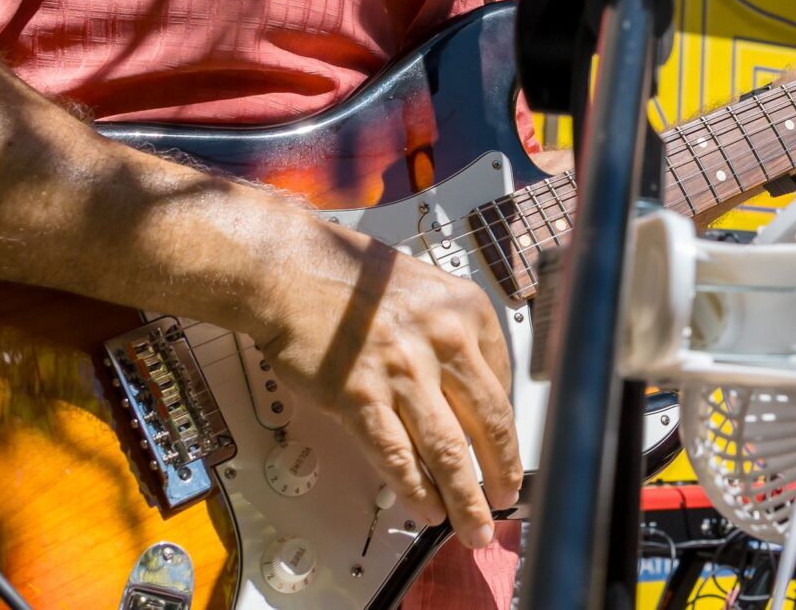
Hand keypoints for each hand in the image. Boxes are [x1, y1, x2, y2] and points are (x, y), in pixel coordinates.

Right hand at [259, 223, 520, 547]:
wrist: (289, 272)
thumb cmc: (348, 277)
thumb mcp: (427, 290)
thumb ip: (453, 336)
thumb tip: (468, 395)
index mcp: (467, 310)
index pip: (502, 383)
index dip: (504, 428)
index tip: (503, 450)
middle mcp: (444, 339)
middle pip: (489, 423)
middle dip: (502, 471)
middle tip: (505, 497)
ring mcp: (404, 370)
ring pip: (449, 451)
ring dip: (465, 498)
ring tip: (473, 524)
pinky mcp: (361, 396)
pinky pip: (398, 457)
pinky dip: (417, 491)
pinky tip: (428, 509)